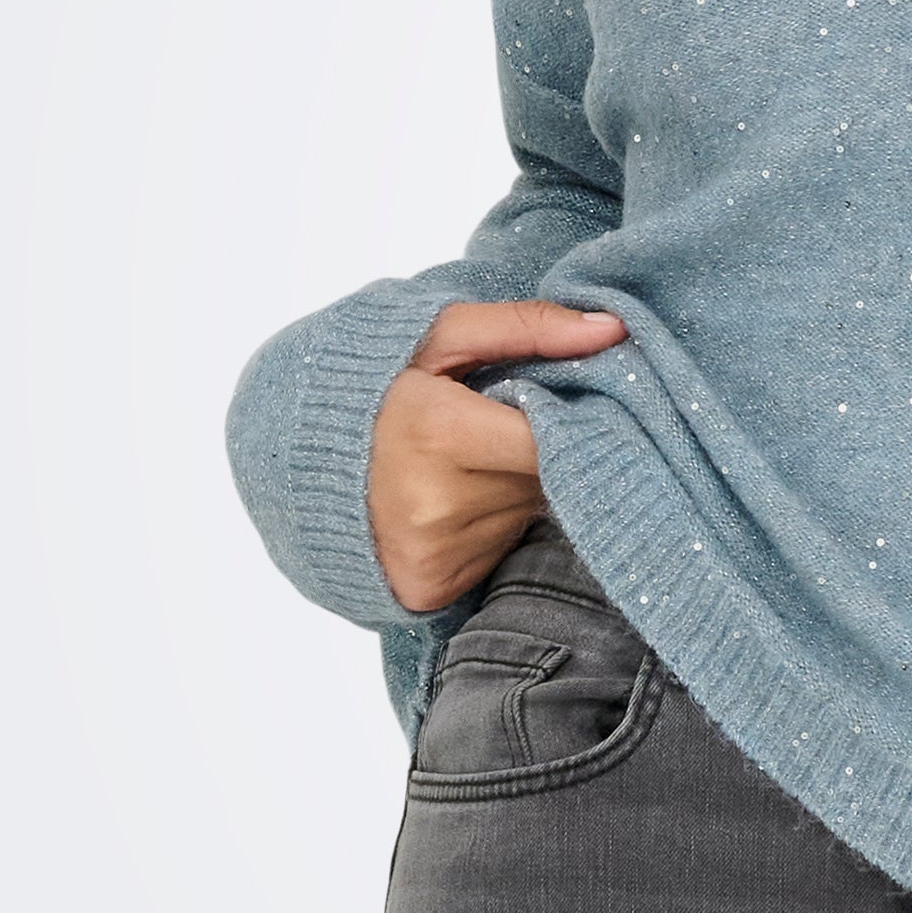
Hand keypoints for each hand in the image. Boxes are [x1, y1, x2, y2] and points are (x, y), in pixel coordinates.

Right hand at [367, 298, 624, 613]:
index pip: (555, 434)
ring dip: (522, 486)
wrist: (298, 465)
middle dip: (544, 449)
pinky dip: (496, 522)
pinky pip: (502, 549)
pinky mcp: (432, 586)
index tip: (560, 400)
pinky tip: (460, 500)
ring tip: (476, 461)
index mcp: (440, 432)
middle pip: (547, 476)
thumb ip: (527, 326)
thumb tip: (613, 330)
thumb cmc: (376, 388)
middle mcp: (439, 501)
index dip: (568, 417)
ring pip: (529, 513)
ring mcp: (435, 551)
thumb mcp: (440, 338)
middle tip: (506, 426)